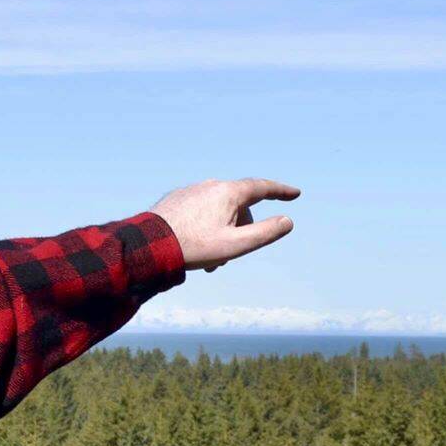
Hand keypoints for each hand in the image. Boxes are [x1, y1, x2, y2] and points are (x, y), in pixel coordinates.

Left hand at [150, 178, 300, 272]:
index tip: (295, 194)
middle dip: (241, 230)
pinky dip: (206, 227)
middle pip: (239, 206)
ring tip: (210, 260)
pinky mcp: (178, 199)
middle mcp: (211, 185)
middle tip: (229, 258)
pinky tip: (195, 247)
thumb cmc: (194, 246)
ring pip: (219, 211)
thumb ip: (265, 232)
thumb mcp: (235, 245)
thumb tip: (287, 221)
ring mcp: (193, 190)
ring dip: (223, 233)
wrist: (150, 244)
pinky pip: (201, 211)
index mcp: (228, 193)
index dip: (281, 191)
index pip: (262, 187)